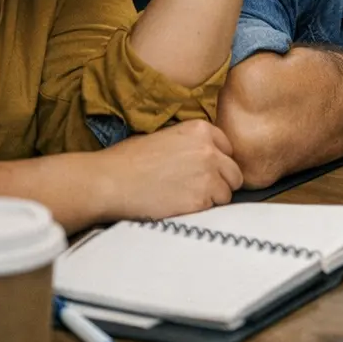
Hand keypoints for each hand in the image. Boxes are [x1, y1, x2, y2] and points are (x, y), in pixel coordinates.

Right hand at [94, 120, 242, 219]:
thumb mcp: (164, 137)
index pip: (228, 149)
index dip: (217, 162)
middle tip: (197, 189)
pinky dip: (201, 211)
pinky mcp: (200, 200)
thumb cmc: (128, 160)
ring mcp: (208, 175)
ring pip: (227, 193)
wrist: (109, 182)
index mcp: (200, 130)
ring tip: (185, 198)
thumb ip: (191, 145)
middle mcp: (210, 150)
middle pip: (234, 172)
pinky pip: (214, 209)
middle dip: (220, 182)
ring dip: (211, 199)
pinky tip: (180, 206)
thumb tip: (206, 159)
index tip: (202, 171)